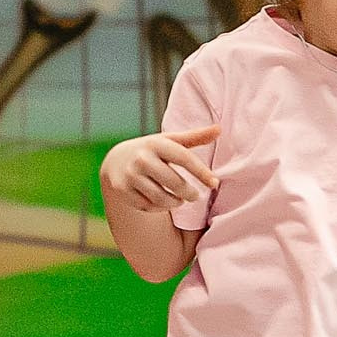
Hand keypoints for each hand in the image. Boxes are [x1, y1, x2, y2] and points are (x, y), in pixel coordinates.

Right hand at [100, 125, 217, 213]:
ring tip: (181, 199)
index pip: (184, 158)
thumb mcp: (170, 141)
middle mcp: (141, 158)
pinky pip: (148, 206)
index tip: (214, 183)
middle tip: (195, 195)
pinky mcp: (122, 189)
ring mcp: (130, 174)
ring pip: (162, 198)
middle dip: (190, 193)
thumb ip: (195, 137)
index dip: (202, 172)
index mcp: (156, 143)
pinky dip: (160, 207)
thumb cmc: (153, 151)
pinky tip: (164, 202)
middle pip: (174, 183)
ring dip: (176, 202)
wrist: (116, 160)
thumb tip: (219, 129)